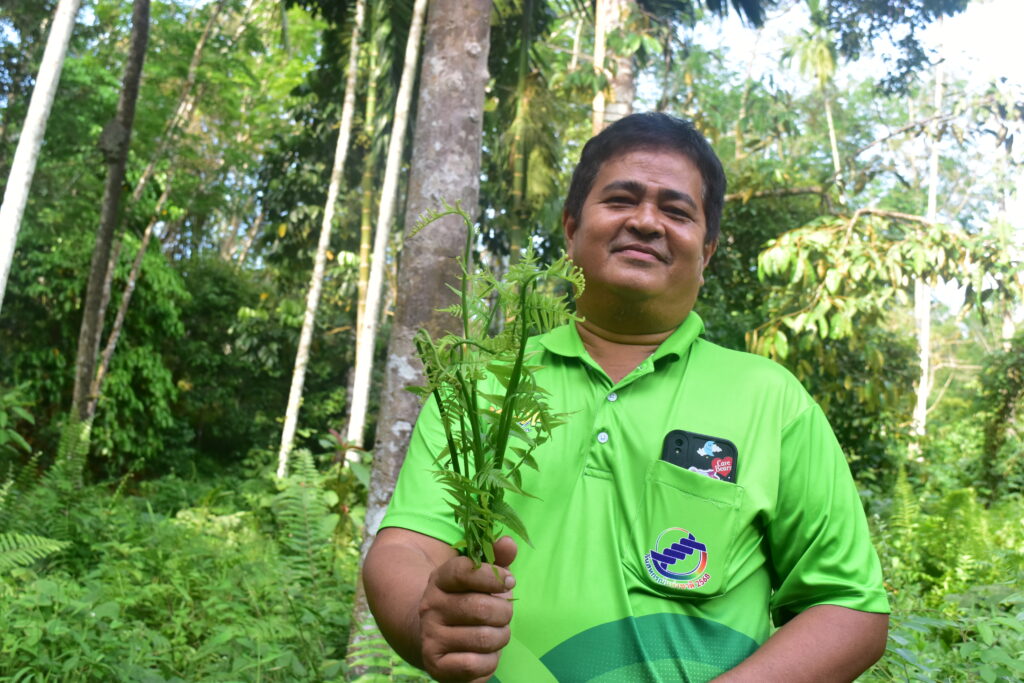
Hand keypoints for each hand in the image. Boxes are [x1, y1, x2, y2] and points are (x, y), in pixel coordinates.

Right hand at [417, 536, 517, 681]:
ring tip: (497, 633)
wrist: (433, 635)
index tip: (510, 582)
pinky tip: (486, 653)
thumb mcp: (479, 575)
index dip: (494, 576)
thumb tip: (509, 542)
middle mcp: (430, 607)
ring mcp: (430, 636)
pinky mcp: (435, 665)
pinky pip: (476, 665)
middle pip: (481, 609)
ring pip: (483, 638)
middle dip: (504, 612)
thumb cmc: (466, 599)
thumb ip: (496, 556)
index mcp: (439, 579)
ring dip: (501, 637)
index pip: (465, 571)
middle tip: (505, 613)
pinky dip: (490, 661)